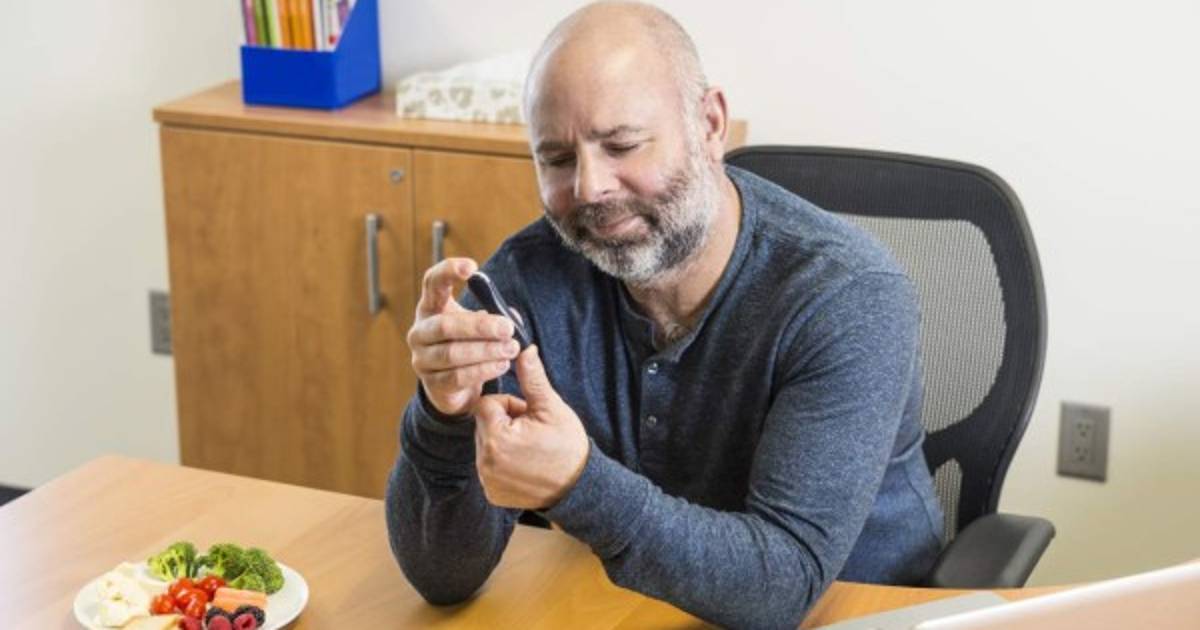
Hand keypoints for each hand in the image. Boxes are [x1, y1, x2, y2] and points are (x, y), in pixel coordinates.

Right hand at [407, 257, 521, 416]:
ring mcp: (422, 359)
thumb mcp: (480, 326)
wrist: (454, 386)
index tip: (473, 267)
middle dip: (480, 327)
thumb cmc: (468, 345)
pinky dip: (482, 370)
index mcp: (431, 308)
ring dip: (486, 351)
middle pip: (445, 325)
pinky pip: (457, 377)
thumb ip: (495, 316)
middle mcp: (420, 332)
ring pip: (452, 353)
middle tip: (508, 328)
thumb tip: (511, 316)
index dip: (449, 271)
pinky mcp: (432, 385)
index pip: (432, 283)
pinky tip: (501, 365)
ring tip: (511, 349)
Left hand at [474, 346, 589, 509]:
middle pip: (483, 425)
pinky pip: (488, 468)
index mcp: (497, 438)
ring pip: (484, 446)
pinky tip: (524, 467)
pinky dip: (502, 464)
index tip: (528, 416)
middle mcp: (485, 462)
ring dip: (502, 442)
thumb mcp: (551, 407)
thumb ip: (532, 378)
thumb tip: (525, 350)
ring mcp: (488, 481)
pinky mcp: (492, 494)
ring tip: (529, 449)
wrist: (580, 486)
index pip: (486, 405)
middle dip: (504, 423)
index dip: (509, 405)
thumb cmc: (568, 445)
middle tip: (531, 433)